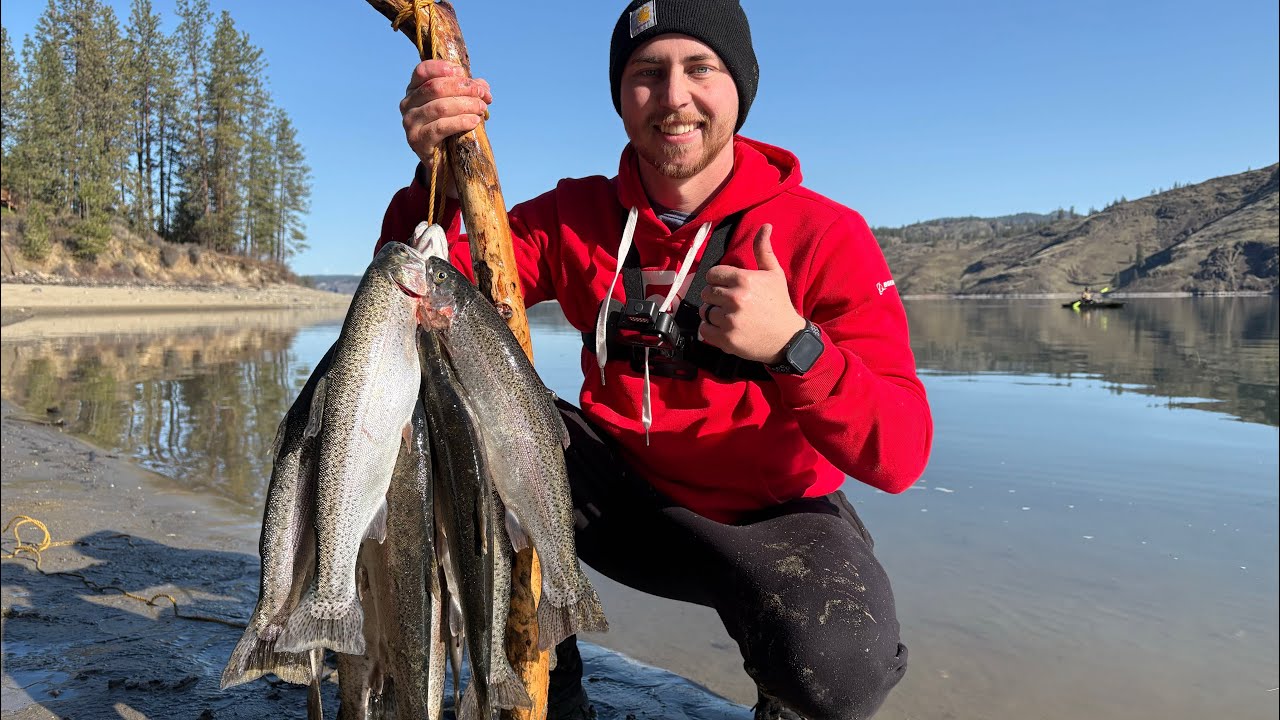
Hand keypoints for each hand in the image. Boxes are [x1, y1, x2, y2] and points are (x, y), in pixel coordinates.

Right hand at [400, 60, 491, 167]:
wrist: (444, 160)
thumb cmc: (451, 127)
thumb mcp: (458, 104)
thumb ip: (468, 91)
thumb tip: (483, 86)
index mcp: (414, 90)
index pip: (423, 70)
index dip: (443, 68)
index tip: (463, 72)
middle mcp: (407, 104)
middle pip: (435, 87)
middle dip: (463, 88)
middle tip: (482, 94)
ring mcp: (410, 123)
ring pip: (440, 107)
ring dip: (466, 105)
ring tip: (481, 108)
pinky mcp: (417, 141)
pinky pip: (441, 127)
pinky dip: (461, 122)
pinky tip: (474, 121)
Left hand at [698, 224, 805, 363]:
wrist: (787, 338)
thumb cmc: (779, 303)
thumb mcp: (774, 274)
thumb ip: (763, 250)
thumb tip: (765, 226)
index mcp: (743, 279)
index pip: (712, 274)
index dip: (718, 281)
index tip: (728, 287)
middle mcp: (735, 298)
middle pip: (707, 293)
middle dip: (717, 298)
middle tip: (732, 304)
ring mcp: (730, 320)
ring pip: (705, 312)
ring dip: (715, 315)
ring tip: (731, 317)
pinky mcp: (726, 339)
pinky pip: (705, 330)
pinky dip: (711, 330)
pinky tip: (727, 329)